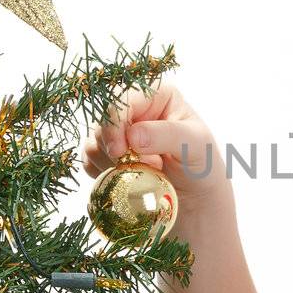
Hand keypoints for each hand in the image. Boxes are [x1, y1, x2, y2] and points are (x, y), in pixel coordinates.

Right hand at [81, 83, 228, 210]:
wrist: (196, 197)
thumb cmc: (202, 164)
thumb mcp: (195, 145)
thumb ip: (166, 135)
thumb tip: (133, 135)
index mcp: (156, 96)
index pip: (122, 99)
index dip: (115, 123)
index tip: (121, 151)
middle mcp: (134, 110)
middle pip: (102, 121)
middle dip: (115, 147)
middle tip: (140, 166)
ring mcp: (119, 133)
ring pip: (94, 142)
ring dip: (113, 164)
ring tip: (145, 173)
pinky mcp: (107, 155)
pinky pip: (90, 162)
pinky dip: (105, 174)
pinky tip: (129, 180)